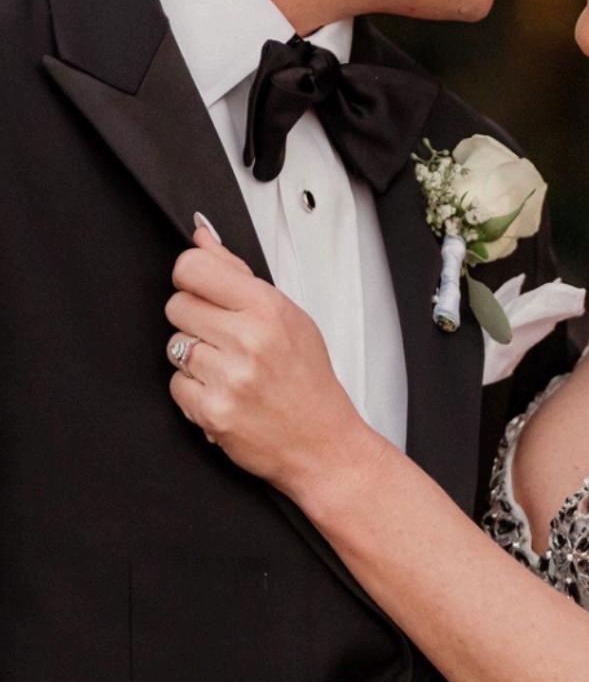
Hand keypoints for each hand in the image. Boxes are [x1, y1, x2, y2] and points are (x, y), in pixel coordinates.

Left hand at [165, 224, 365, 499]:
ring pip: (174, 346)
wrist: (322, 443)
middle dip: (193, 320)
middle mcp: (248, 340)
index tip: (200, 289)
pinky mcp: (212, 411)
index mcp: (268, 309)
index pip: (194, 268)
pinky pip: (176, 385)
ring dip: (194, 358)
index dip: (191, 277)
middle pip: (176, 305)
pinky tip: (222, 392)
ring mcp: (228, 377)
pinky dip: (193, 391)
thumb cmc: (308, 380)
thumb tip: (203, 238)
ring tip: (227, 369)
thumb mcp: (287, 316)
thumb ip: (238, 275)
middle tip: (222, 337)